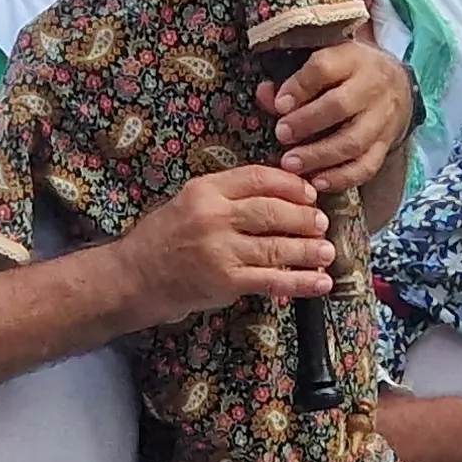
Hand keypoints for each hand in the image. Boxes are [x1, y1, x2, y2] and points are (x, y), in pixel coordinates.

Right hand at [116, 165, 336, 322]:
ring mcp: (220, 250)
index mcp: (206, 190)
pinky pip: (272, 280)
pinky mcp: (225, 281)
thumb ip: (229, 196)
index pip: (259, 178)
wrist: (134, 277)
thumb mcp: (190, 201)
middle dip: (304, 218)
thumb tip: (281, 196)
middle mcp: (213, 217)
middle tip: (322, 223)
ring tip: (327, 251)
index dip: (291, 185)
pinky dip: (300, 282)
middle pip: (272, 211)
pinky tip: (320, 282)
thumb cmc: (164, 238)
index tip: (309, 193)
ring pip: (277, 247)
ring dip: (309, 250)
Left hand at [261, 41, 412, 196]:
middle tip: (282, 134)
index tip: (279, 104)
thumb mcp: (328, 64)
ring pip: (353, 141)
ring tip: (291, 163)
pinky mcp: (386, 145)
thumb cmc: (351, 74)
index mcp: (353, 59)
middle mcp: (372, 87)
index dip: (299, 86)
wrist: (398, 85)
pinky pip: (366, 166)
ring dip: (319, 155)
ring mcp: (383, 119)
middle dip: (306, 123)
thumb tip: (266, 95)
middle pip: (340, 106)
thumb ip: (294, 81)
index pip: (325, 68)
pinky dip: (340, 178)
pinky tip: (317, 181)